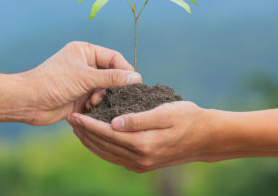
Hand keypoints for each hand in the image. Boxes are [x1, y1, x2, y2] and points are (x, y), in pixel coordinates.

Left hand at [15, 41, 140, 125]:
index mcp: (85, 52)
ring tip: (94, 102)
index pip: (114, 58)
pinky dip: (96, 106)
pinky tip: (88, 109)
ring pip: (105, 90)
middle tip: (117, 97)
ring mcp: (82, 82)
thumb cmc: (53, 82)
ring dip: (103, 97)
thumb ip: (111, 77)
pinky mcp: (79, 97)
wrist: (29, 101)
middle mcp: (85, 65)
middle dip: (113, 86)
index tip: (135, 83)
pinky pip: (96, 101)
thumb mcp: (85, 77)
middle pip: (111, 74)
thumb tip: (136, 78)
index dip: (126, 70)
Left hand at [68, 101, 215, 172]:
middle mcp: (140, 158)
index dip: (89, 124)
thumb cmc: (188, 118)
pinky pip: (116, 158)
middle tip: (71, 120)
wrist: (206, 138)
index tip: (75, 115)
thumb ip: (138, 119)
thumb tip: (113, 123)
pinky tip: (96, 140)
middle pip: (104, 145)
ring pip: (108, 153)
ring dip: (90, 142)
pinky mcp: (143, 165)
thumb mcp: (165, 112)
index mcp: (143, 144)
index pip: (107, 134)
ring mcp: (141, 164)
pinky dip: (102, 149)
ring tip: (78, 129)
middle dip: (85, 133)